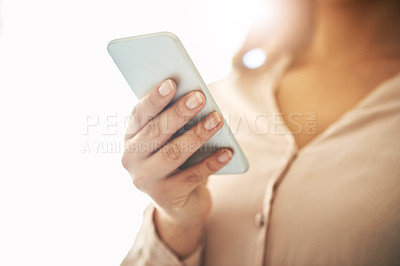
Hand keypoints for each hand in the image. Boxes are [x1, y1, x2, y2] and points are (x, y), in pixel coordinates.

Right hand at [122, 79, 232, 256]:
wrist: (177, 202)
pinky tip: (227, 152)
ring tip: (217, 119)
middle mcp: (131, 159)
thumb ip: (175, 121)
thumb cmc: (176, 158)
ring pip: (173, 153)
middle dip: (179, 113)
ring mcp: (146, 180)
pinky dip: (211, 162)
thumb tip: (195, 97)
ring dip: (197, 134)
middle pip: (156, 132)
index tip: (172, 82)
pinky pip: (192, 177)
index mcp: (131, 138)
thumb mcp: (170, 139)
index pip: (139, 114)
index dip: (154, 98)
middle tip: (199, 97)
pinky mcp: (165, 196)